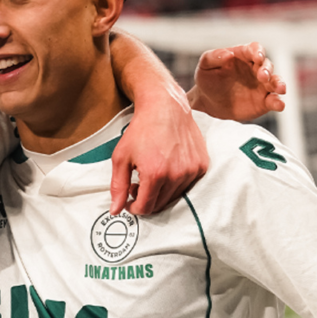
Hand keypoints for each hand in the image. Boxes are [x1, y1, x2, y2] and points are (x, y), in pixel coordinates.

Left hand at [110, 91, 208, 215]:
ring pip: (174, 196)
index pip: (146, 207)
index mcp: (155, 174)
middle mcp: (177, 175)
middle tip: (136, 185)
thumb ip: (117, 187)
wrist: (165, 107)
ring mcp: (192, 170)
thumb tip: (115, 210)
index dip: (134, 208)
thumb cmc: (141, 130)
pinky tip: (166, 168)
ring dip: (160, 192)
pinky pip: (187, 185)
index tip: (128, 201)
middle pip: (160, 204)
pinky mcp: (201, 165)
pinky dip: (175, 183)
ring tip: (151, 175)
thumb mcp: (121, 157)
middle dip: (146, 199)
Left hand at [189, 42, 285, 121]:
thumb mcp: (205, 66)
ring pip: (275, 82)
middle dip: (267, 70)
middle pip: (267, 65)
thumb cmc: (207, 79)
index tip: (257, 57)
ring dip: (279, 84)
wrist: (208, 102)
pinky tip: (279, 105)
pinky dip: (278, 102)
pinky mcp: (264, 101)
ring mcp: (262, 86)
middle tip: (262, 77)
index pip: (255, 49)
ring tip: (280, 89)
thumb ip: (214, 57)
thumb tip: (228, 54)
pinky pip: (274, 101)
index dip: (258, 52)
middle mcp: (256, 69)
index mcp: (244, 56)